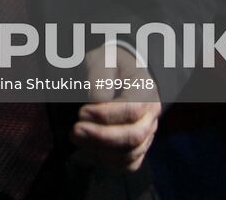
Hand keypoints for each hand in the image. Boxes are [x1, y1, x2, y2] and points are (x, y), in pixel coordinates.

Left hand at [71, 46, 160, 171]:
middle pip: (133, 136)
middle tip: (75, 131)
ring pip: (131, 154)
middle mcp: (151, 115)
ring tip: (77, 139)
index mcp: (145, 90)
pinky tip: (86, 153)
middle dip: (101, 137)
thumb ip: (99, 77)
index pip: (132, 110)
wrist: (120, 72)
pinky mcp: (139, 147)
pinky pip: (129, 164)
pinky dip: (108, 164)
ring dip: (101, 152)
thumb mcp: (102, 60)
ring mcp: (147, 133)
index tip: (81, 112)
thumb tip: (97, 101)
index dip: (106, 115)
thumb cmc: (109, 65)